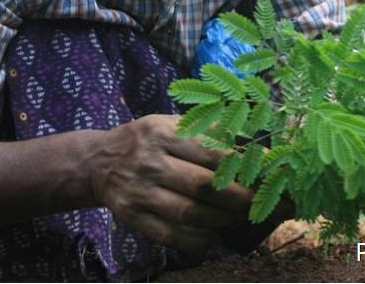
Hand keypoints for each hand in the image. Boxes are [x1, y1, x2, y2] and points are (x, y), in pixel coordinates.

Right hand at [88, 114, 254, 253]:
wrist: (98, 161)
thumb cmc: (148, 141)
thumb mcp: (170, 123)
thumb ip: (207, 131)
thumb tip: (254, 149)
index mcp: (163, 131)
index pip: (211, 151)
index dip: (243, 166)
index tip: (267, 176)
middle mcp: (149, 160)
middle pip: (203, 185)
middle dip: (238, 199)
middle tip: (259, 205)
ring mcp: (138, 191)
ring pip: (188, 213)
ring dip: (220, 221)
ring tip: (237, 219)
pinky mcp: (131, 216)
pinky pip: (169, 235)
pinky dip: (196, 241)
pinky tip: (213, 237)